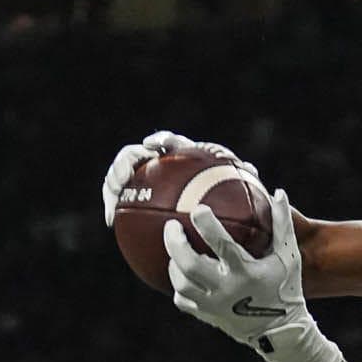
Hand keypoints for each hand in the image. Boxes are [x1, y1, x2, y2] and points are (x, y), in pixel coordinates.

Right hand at [102, 130, 242, 225]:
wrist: (202, 213)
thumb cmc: (220, 196)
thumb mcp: (231, 188)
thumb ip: (238, 176)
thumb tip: (251, 169)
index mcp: (179, 155)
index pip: (169, 141)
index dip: (160, 139)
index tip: (153, 145)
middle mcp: (156, 163)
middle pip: (134, 154)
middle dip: (125, 161)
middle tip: (124, 176)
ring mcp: (140, 180)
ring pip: (120, 175)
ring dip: (111, 182)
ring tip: (111, 196)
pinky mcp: (131, 197)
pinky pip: (118, 200)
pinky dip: (113, 206)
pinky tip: (111, 222)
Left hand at [167, 193, 344, 361]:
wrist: (281, 332)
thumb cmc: (285, 288)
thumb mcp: (288, 257)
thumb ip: (282, 225)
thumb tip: (278, 192)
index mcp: (246, 272)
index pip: (222, 245)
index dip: (207, 225)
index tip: (198, 209)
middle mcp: (227, 290)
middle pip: (190, 265)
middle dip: (176, 244)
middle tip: (171, 226)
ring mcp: (214, 306)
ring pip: (182, 283)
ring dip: (174, 264)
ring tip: (174, 249)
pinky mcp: (207, 316)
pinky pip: (183, 300)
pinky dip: (178, 285)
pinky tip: (180, 272)